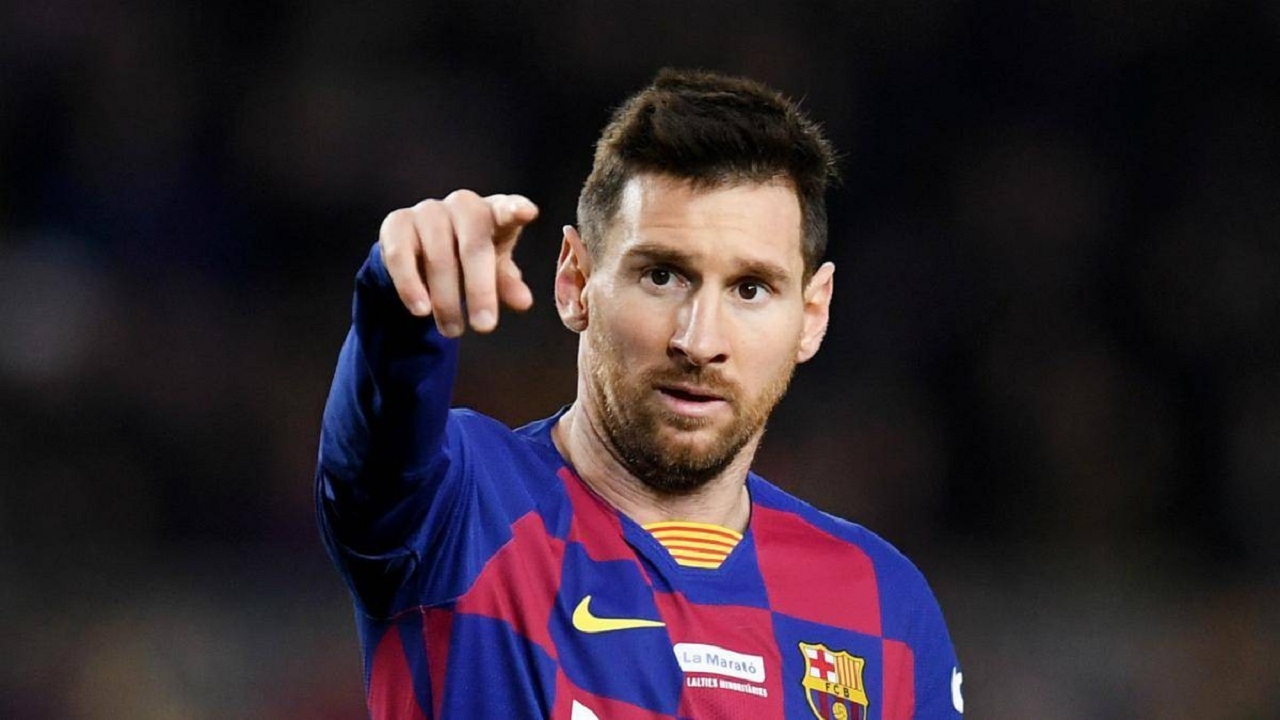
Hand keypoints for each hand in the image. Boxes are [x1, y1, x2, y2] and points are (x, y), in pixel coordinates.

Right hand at [379, 191, 538, 336]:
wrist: (421, 250)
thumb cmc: (469, 258)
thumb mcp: (493, 272)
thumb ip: (507, 284)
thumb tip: (523, 302)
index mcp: (494, 213)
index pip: (508, 209)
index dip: (516, 209)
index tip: (527, 213)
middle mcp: (463, 205)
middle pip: (474, 246)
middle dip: (480, 290)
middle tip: (484, 326)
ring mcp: (429, 211)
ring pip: (438, 257)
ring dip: (446, 299)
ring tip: (453, 331)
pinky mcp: (397, 223)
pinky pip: (402, 257)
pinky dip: (411, 286)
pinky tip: (421, 310)